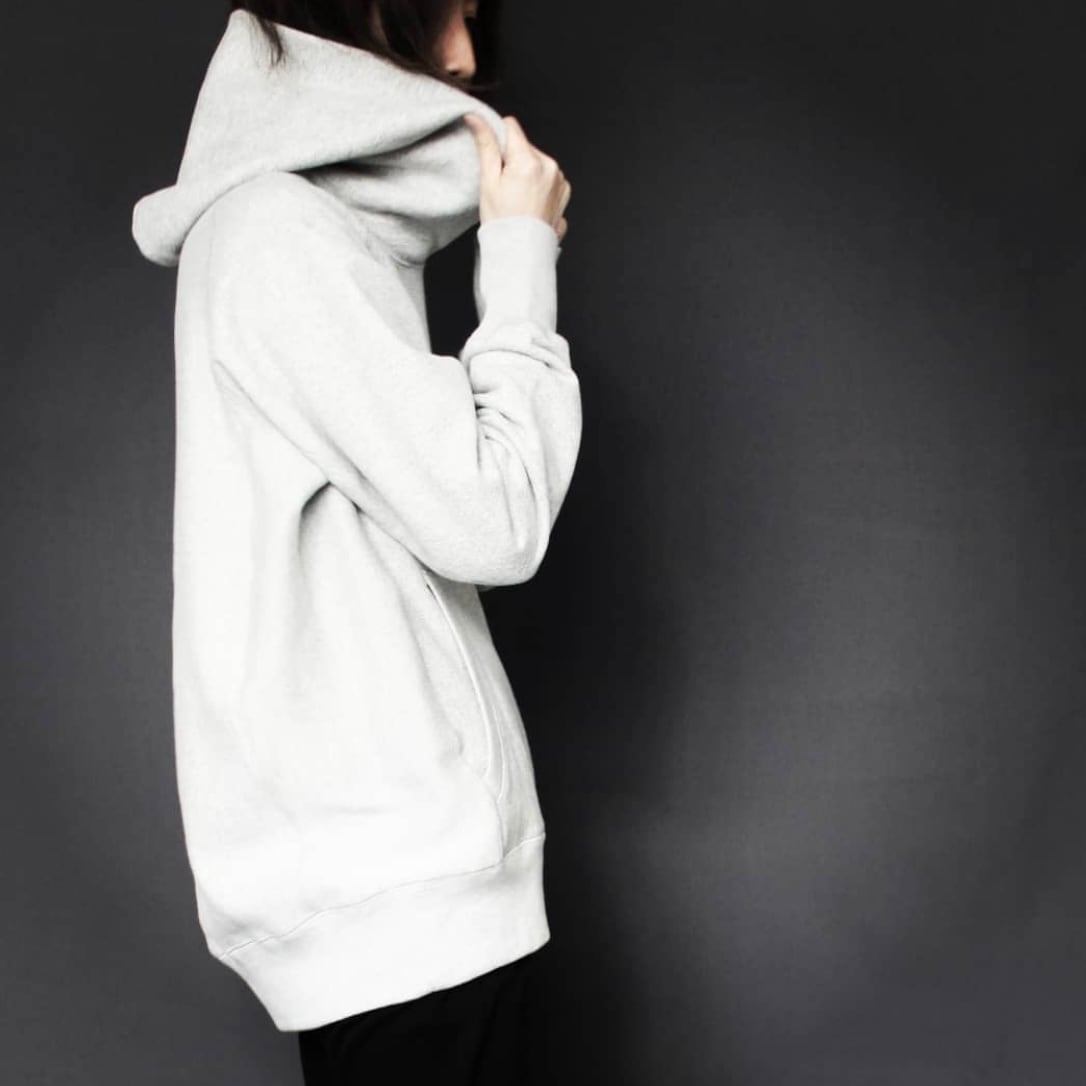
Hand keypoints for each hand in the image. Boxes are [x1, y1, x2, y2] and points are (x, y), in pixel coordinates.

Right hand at [463, 113, 571, 242]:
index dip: (498, 139)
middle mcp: (549, 166)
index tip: (494, 160)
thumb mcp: (488, 182)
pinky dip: (539, 184)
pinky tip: (529, 202)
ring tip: (518, 197)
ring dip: (527, 171)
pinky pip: (548, 176)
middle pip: (524, 146)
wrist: (522, 254)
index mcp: (528, 161)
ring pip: (537, 161)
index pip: (511, 127)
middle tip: (505, 186)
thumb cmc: (503, 223)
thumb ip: (485, 145)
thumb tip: (475, 118)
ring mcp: (559, 179)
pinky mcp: (564, 191)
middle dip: (513, 159)